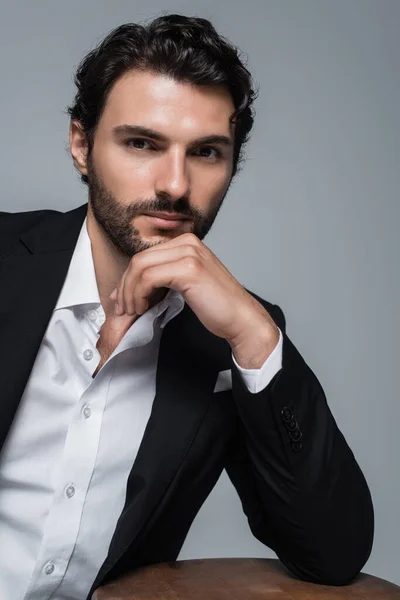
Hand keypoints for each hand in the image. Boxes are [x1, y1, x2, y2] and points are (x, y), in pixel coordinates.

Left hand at [110, 233, 278, 366]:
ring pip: (140, 267)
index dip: (128, 279)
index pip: (144, 256)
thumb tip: (125, 288)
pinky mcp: (189, 269)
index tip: (123, 300)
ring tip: (133, 311)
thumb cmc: (216, 306)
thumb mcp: (184, 285)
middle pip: (139, 259)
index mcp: (187, 243)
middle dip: (125, 286)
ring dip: (129, 292)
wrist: (241, 319)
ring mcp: (189, 253)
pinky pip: (149, 277)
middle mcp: (188, 243)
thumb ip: (159, 280)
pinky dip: (139, 294)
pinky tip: (143, 307)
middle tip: (124, 308)